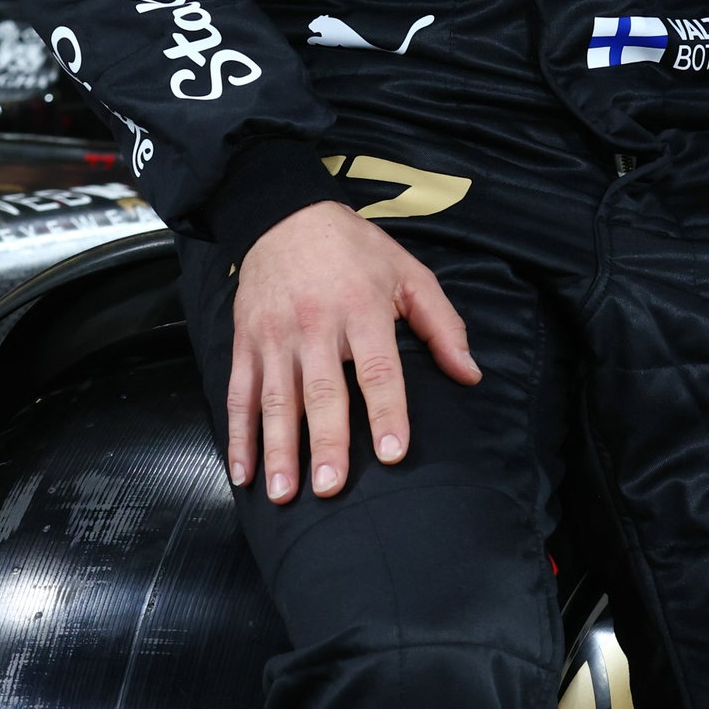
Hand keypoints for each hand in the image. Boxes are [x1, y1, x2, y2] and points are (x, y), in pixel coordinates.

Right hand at [227, 198, 478, 505]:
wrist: (285, 215)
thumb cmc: (356, 251)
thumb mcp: (409, 273)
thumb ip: (441, 325)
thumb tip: (470, 375)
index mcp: (362, 308)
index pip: (378, 368)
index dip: (387, 412)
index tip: (393, 454)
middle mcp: (316, 324)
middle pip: (322, 390)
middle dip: (326, 441)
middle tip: (330, 488)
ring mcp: (275, 334)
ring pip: (275, 398)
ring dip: (277, 449)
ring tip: (282, 493)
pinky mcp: (245, 340)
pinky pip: (239, 392)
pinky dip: (238, 434)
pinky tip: (243, 471)